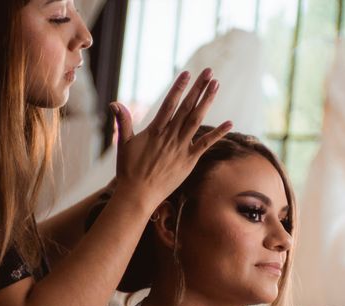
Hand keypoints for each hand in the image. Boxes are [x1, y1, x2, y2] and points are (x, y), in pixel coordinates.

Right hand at [110, 69, 231, 209]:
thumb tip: (114, 103)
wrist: (138, 194)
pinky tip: (229, 123)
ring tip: (216, 86)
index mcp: (155, 130)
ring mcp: (180, 148)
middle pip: (186, 107)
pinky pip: (205, 144)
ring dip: (207, 102)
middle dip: (198, 88)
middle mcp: (170, 137)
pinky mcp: (189, 161)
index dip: (179, 88)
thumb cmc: (129, 170)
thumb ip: (123, 122)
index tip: (187, 73)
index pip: (169, 104)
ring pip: (197, 120)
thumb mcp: (124, 144)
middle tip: (208, 72)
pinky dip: (218, 133)